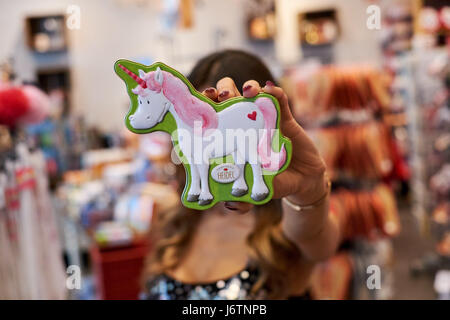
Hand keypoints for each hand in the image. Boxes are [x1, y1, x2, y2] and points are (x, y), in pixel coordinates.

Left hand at [202, 78, 326, 211]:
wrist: (301, 181)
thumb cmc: (272, 182)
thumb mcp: (255, 193)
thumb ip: (242, 201)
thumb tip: (229, 205)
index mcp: (231, 137)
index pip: (214, 116)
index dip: (205, 107)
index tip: (201, 105)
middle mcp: (245, 123)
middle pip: (228, 96)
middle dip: (222, 91)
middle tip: (221, 97)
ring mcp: (264, 118)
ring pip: (251, 92)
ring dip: (247, 87)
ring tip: (246, 93)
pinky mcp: (284, 117)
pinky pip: (279, 99)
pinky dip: (273, 91)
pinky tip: (268, 90)